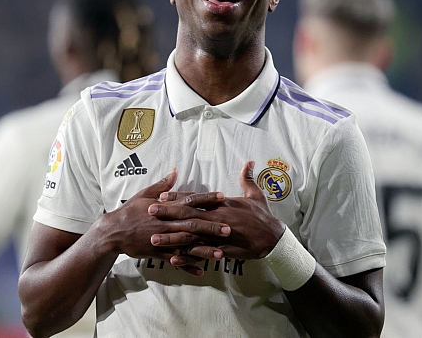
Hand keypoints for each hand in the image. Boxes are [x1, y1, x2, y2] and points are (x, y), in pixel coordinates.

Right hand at [99, 169, 229, 274]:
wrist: (113, 232)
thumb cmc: (130, 211)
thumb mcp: (145, 194)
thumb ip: (163, 185)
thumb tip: (175, 171)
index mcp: (165, 207)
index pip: (189, 201)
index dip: (206, 199)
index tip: (222, 197)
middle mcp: (166, 223)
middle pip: (192, 225)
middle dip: (211, 227)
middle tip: (229, 229)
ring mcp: (163, 240)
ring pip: (187, 246)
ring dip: (204, 250)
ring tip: (221, 254)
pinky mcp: (158, 253)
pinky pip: (175, 262)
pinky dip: (188, 267)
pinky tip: (202, 272)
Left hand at [149, 161, 284, 262]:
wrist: (273, 238)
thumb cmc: (263, 216)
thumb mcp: (256, 194)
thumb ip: (247, 178)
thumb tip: (248, 162)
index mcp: (222, 205)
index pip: (196, 199)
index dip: (178, 197)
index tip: (162, 195)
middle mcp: (217, 219)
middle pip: (188, 216)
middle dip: (167, 214)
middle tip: (148, 211)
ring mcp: (218, 236)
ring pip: (190, 237)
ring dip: (171, 238)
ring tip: (153, 239)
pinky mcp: (221, 250)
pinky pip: (200, 254)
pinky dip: (186, 257)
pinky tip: (172, 259)